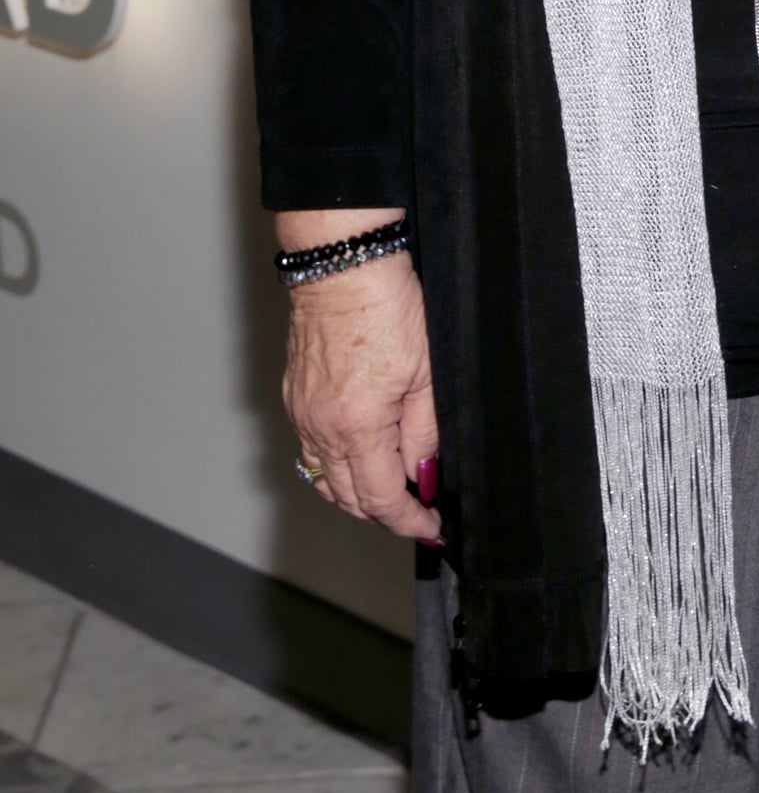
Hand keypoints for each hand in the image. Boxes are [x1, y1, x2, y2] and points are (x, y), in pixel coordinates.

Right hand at [282, 250, 441, 542]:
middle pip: (348, 498)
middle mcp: (321, 429)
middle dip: (385, 513)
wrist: (343, 265)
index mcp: (357, 427)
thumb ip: (424, 432)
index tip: (431, 528)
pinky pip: (311, 450)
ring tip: (392, 487)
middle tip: (418, 509)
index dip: (409, 521)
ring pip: (325, 479)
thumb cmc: (387, 306)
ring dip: (357, 493)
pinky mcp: (294, 398)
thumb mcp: (426, 371)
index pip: (380, 499)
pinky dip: (335, 465)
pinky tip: (360, 454)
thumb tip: (423, 474)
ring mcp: (302, 414)